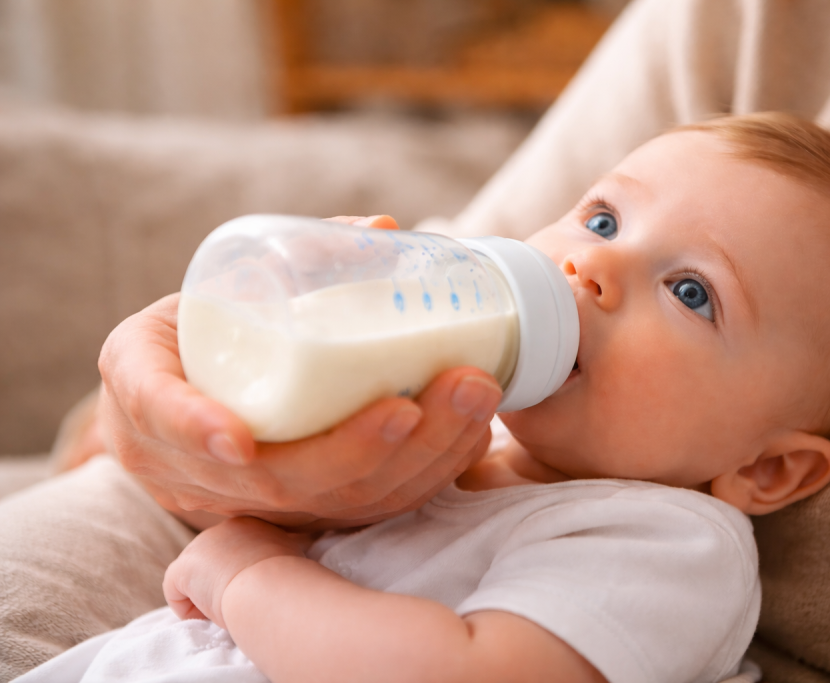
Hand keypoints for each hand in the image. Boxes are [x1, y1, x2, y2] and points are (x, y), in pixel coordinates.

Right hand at [97, 214, 501, 529]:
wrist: (181, 400)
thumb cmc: (198, 334)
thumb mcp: (209, 289)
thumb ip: (288, 257)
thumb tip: (384, 228)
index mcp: (146, 401)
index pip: (160, 417)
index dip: (195, 430)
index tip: (240, 439)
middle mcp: (193, 469)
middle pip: (278, 481)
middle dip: (361, 446)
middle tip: (431, 392)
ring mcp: (254, 504)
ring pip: (334, 504)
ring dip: (417, 458)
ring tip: (476, 396)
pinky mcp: (305, 515)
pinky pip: (366, 512)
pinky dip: (426, 475)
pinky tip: (473, 434)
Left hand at [163, 517, 309, 627]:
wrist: (271, 585)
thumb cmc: (288, 579)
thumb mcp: (292, 555)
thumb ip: (279, 552)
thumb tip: (288, 559)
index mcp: (250, 524)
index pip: (234, 551)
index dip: (241, 575)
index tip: (255, 590)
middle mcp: (222, 528)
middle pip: (211, 562)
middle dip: (220, 583)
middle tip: (241, 601)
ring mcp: (200, 545)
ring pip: (194, 578)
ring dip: (206, 596)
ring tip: (229, 607)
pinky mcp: (182, 567)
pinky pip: (176, 593)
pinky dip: (190, 610)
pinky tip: (211, 613)